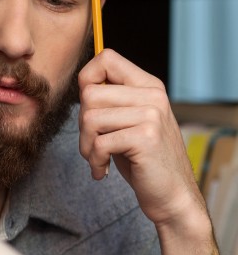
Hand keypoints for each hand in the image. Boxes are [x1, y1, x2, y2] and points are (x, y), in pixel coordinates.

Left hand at [78, 49, 220, 254]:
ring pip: (90, 118)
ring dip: (85, 145)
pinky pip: (98, 143)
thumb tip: (82, 84)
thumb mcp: (127, 121)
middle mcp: (152, 95)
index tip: (88, 106)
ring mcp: (151, 115)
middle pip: (90, 93)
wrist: (172, 196)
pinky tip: (102, 170)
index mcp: (147, 85)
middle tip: (92, 144)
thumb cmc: (142, 158)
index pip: (107, 58)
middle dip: (82, 124)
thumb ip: (110, 100)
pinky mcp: (145, 138)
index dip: (87, 78)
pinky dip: (94, 160)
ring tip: (97, 157)